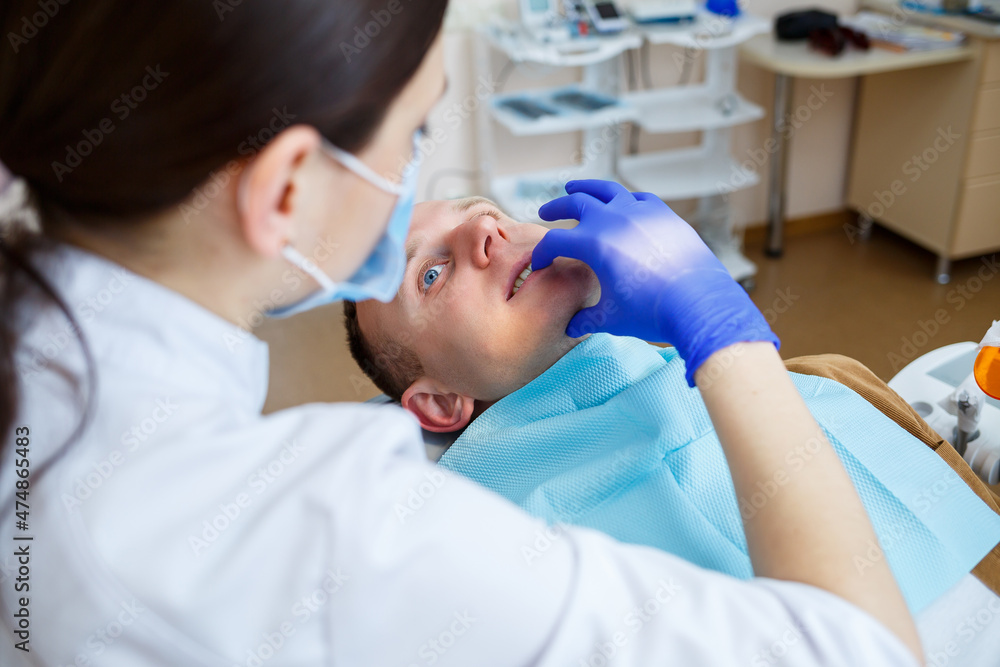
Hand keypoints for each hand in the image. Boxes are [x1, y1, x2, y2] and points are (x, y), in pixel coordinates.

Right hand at [532, 179, 778, 385]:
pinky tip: (620, 203)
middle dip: (557, 208)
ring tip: (574, 188)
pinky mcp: (663, 214)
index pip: (555, 242)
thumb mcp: (611, 318)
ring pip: (606, 190)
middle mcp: (613, 219)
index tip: (539, 264)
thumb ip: (587, 319)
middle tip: (546, 211)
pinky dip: (623, 199)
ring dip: (586, 188)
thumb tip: (572, 327)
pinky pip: (638, 199)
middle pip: (575, 204)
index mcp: (593, 243)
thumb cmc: (651, 311)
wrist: (698, 303)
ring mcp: (640, 212)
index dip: (542, 253)